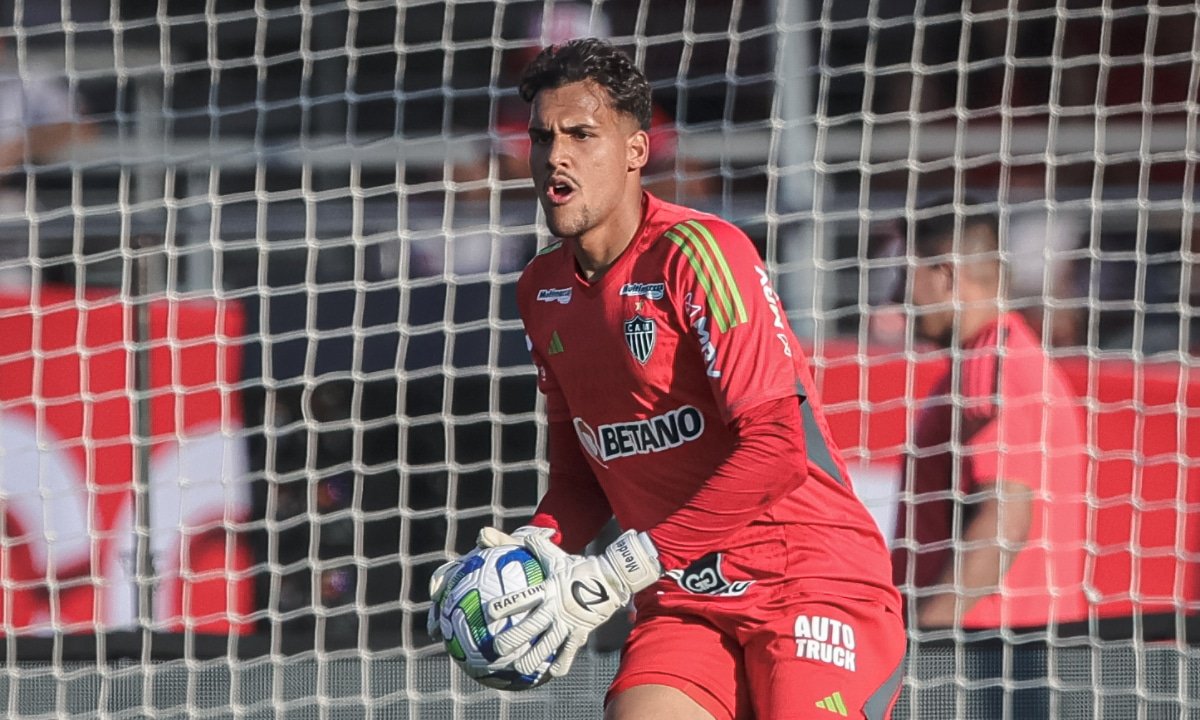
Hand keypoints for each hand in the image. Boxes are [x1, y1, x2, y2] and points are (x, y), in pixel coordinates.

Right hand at [426, 525, 556, 641]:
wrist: (537, 564)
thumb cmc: (522, 553)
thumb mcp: (513, 544)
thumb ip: (499, 540)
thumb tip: (482, 535)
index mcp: (468, 569)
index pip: (447, 575)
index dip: (438, 584)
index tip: (435, 594)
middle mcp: (467, 588)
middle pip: (445, 603)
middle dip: (436, 617)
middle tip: (435, 629)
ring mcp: (475, 603)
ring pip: (458, 621)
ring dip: (451, 634)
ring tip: (450, 648)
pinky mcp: (486, 618)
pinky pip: (480, 632)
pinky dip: (478, 644)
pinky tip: (481, 657)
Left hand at [487, 529, 660, 677]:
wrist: (610, 577)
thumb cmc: (576, 567)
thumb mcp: (554, 555)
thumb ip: (533, 545)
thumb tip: (507, 531)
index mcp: (548, 590)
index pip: (524, 598)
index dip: (507, 605)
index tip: (489, 613)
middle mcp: (555, 608)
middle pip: (532, 626)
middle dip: (514, 638)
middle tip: (497, 649)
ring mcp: (569, 622)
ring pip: (548, 644)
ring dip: (533, 657)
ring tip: (519, 668)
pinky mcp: (581, 632)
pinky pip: (570, 650)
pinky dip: (562, 662)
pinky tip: (552, 673)